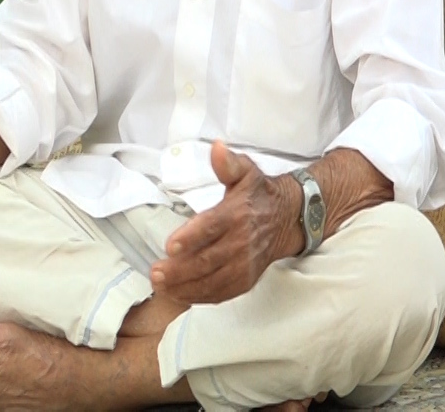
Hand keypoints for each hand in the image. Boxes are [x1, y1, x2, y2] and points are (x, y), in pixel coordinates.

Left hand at [150, 141, 301, 304]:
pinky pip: (223, 292)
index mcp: (237, 214)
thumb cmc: (259, 193)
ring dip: (186, 287)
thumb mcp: (246, 171)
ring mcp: (245, 264)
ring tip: (161, 286)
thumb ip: (227, 164)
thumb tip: (216, 148)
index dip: (191, 237)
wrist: (289, 218)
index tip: (170, 245)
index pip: (212, 227)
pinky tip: (179, 296)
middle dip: (180, 269)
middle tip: (156, 272)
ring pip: (214, 281)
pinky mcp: (246, 279)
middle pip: (208, 260)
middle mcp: (241, 243)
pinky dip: (201, 297)